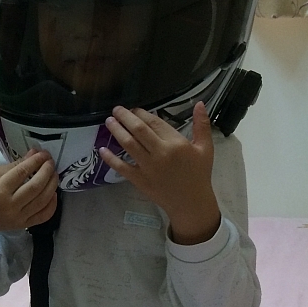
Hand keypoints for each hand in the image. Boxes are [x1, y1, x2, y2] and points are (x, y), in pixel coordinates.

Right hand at [0, 150, 57, 235]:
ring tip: (54, 173)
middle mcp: (11, 206)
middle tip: (50, 161)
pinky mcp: (24, 225)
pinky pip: (44, 216)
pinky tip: (53, 193)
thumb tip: (33, 154)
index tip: (43, 153)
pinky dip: (52, 204)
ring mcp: (19, 218)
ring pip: (42, 201)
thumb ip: (14, 165)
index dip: (35, 161)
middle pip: (35, 187)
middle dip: (46, 171)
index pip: (21, 173)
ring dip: (52, 185)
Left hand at [99, 101, 220, 244]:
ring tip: (109, 121)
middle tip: (116, 110)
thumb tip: (199, 103)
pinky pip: (121, 167)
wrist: (191, 203)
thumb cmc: (199, 174)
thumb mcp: (205, 148)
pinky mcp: (139, 180)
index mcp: (176, 143)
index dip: (141, 113)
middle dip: (125, 117)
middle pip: (138, 130)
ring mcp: (148, 167)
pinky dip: (110, 158)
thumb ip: (201, 124)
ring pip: (128, 144)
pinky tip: (101, 149)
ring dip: (116, 131)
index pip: (154, 122)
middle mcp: (160, 153)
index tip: (134, 109)